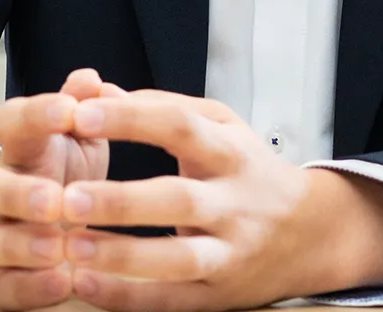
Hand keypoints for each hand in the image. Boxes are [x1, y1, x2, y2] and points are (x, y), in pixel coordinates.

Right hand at [0, 68, 121, 309]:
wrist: (36, 226)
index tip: (70, 110)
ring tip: (57, 248)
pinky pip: (1, 291)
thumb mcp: (79, 138)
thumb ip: (84, 109)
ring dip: (18, 246)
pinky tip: (62, 285)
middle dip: (17, 193)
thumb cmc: (65, 173)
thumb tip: (92, 80)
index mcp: (20, 149)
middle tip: (55, 199)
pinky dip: (28, 291)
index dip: (36, 114)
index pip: (11, 122)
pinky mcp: (1, 279)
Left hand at [54, 92, 382, 311]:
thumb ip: (158, 106)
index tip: (81, 115)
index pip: (181, 126)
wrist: (312, 233)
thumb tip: (95, 91)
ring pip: (179, 258)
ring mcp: (232, 251)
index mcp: (231, 151)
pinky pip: (173, 301)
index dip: (132, 119)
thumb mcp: (219, 125)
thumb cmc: (248, 170)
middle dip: (123, 200)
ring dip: (123, 256)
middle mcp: (235, 202)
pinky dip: (128, 297)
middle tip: (69, 196)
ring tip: (72, 245)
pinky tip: (86, 284)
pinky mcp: (222, 295)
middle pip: (180, 199)